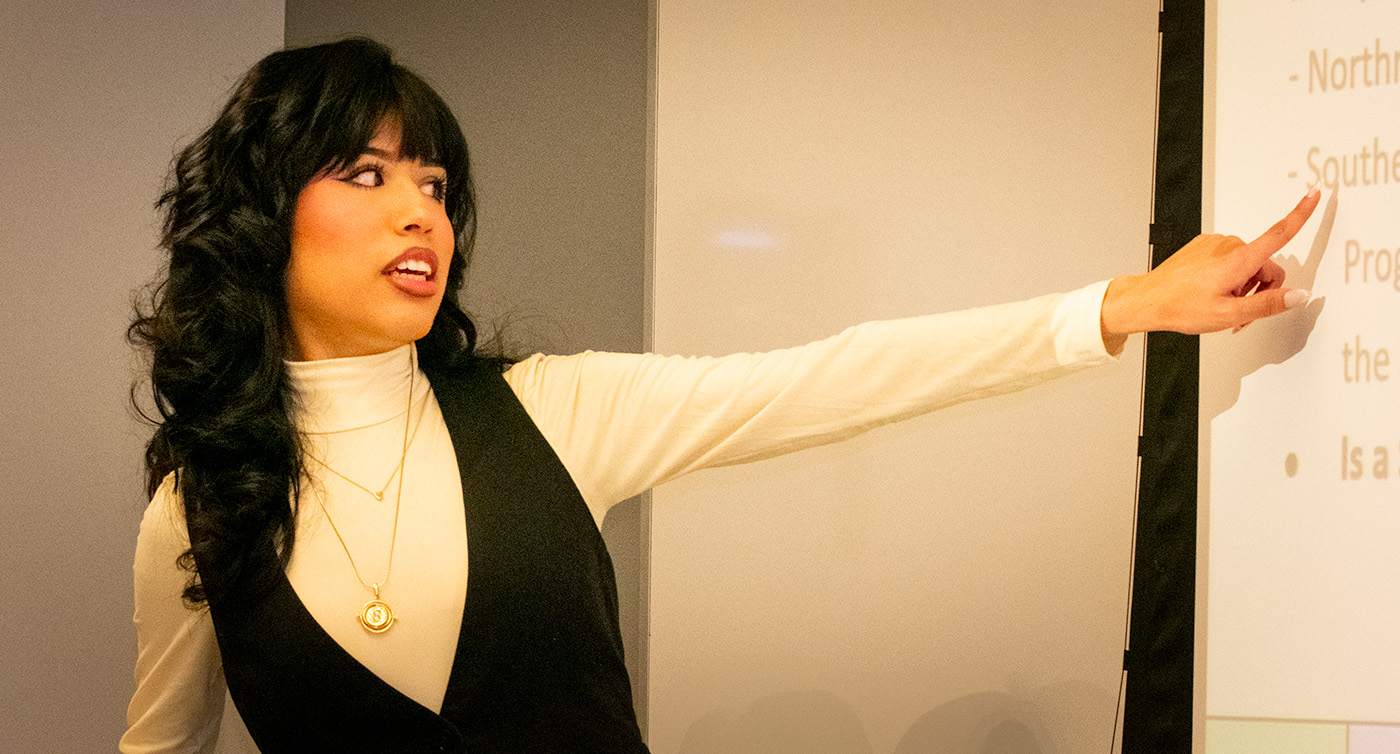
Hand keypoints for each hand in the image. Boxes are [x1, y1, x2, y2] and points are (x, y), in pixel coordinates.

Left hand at [1100, 186, 1320, 348]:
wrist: (1147, 300)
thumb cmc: (1181, 307)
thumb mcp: (1230, 314)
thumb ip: (1268, 305)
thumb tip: (1298, 295)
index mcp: (1238, 259)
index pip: (1279, 233)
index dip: (1301, 214)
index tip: (1315, 194)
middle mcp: (1228, 245)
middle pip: (1265, 265)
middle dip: (1259, 290)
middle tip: (1240, 314)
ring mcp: (1214, 243)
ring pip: (1247, 265)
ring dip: (1242, 286)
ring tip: (1222, 305)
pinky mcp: (1203, 246)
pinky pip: (1229, 260)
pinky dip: (1228, 278)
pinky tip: (1211, 293)